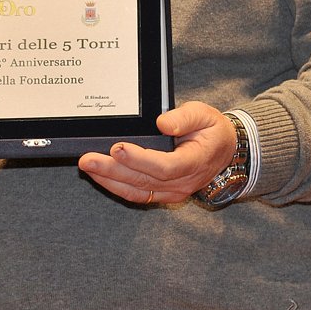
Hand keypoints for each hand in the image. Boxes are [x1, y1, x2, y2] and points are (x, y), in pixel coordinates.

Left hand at [78, 101, 237, 206]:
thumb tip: (163, 123)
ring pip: (136, 190)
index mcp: (195, 162)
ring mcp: (172, 191)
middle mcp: (183, 182)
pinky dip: (115, 186)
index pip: (165, 166)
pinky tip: (99, 175)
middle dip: (112, 170)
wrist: (223, 150)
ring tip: (87, 166)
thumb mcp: (204, 114)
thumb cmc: (211, 130)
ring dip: (109, 179)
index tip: (118, 147)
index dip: (140, 160)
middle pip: (144, 180)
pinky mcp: (162, 194)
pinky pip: (136, 194)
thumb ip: (185, 118)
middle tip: (88, 159)